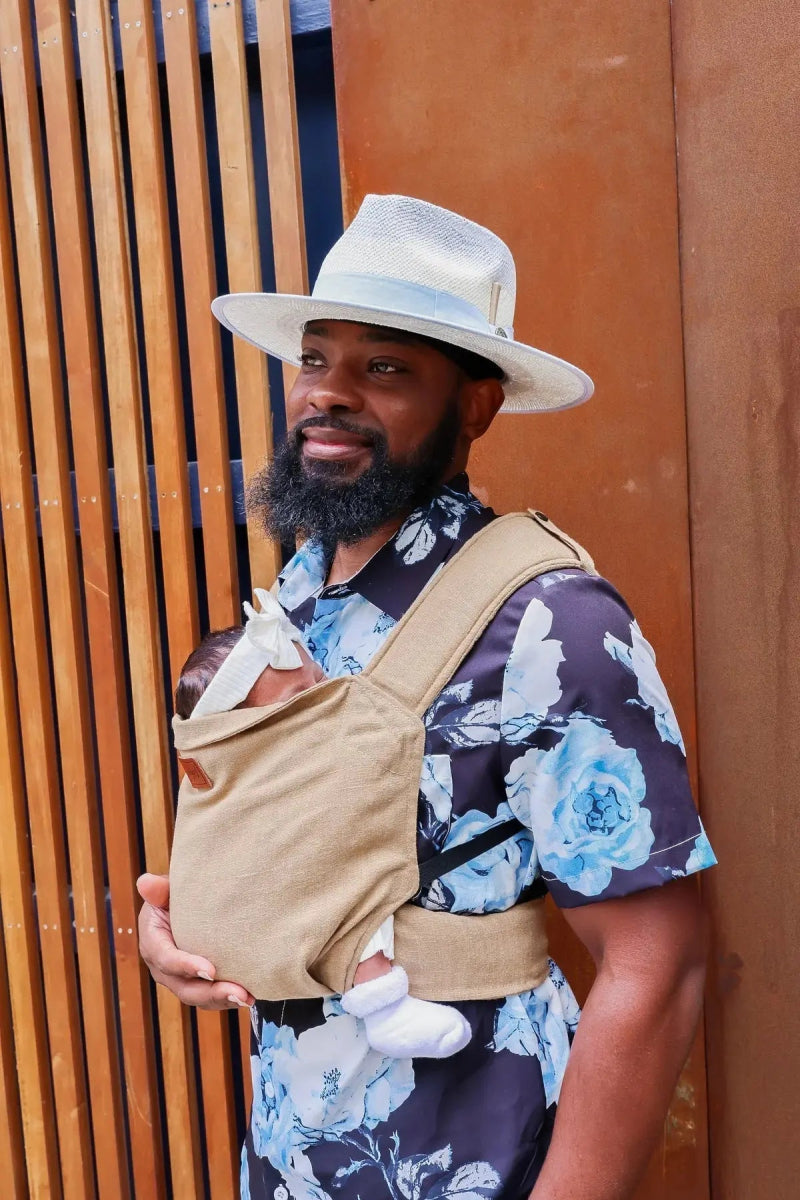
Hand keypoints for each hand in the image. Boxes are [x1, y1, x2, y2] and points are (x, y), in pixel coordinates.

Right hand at [136, 873, 254, 1009]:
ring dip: (223, 1000)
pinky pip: (209, 996)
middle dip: (211, 993)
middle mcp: (162, 966)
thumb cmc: (176, 894)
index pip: (166, 958)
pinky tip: (249, 996)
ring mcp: (178, 977)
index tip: (210, 971)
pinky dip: (227, 998)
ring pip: (198, 997)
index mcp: (153, 941)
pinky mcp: (194, 982)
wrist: (185, 903)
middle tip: (239, 993)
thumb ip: (160, 889)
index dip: (186, 966)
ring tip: (247, 998)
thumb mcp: (167, 889)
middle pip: (184, 987)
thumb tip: (144, 882)